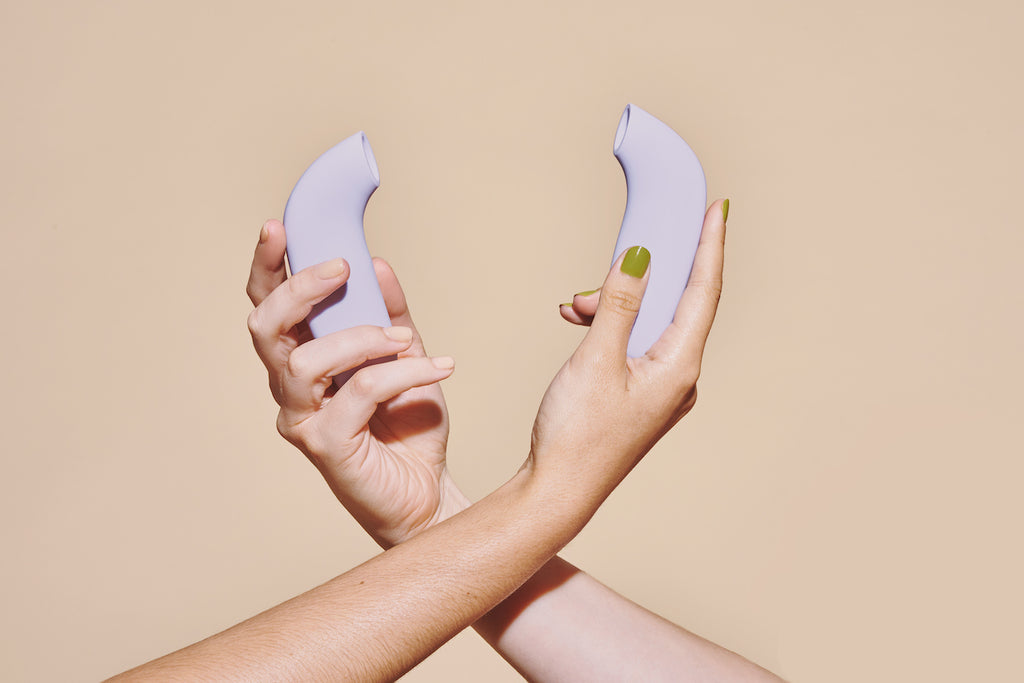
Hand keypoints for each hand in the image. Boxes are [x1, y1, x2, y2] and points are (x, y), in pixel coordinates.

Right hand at [245, 220, 468, 546]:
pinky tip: (438, 368)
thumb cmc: (409, 426)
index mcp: (302, 357)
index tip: (279, 226)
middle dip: (298, 288)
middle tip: (341, 268)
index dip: (266, 266)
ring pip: (305, 359)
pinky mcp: (326, 447)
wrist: (428, 493)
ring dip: (360, 337)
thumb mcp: (406, 355)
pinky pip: (356, 392)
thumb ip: (388, 313)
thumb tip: (377, 264)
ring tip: (404, 339)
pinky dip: (401, 372)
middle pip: (264, 326)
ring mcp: (302, 419)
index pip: (268, 305)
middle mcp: (290, 387)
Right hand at [526, 200, 726, 505]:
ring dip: (614, 305)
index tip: (719, 209)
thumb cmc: (577, 435)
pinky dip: (607, 327)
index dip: (711, 246)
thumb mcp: (596, 359)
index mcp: (680, 368)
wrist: (556, 492)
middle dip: (639, 277)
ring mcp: (660, 388)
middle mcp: (679, 377)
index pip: (704, 293)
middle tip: (619, 251)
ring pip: (646, 323)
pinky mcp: (638, 395)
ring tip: (576, 306)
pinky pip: (631, 344)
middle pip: (674, 304)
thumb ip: (620, 304)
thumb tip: (641, 258)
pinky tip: (579, 322)